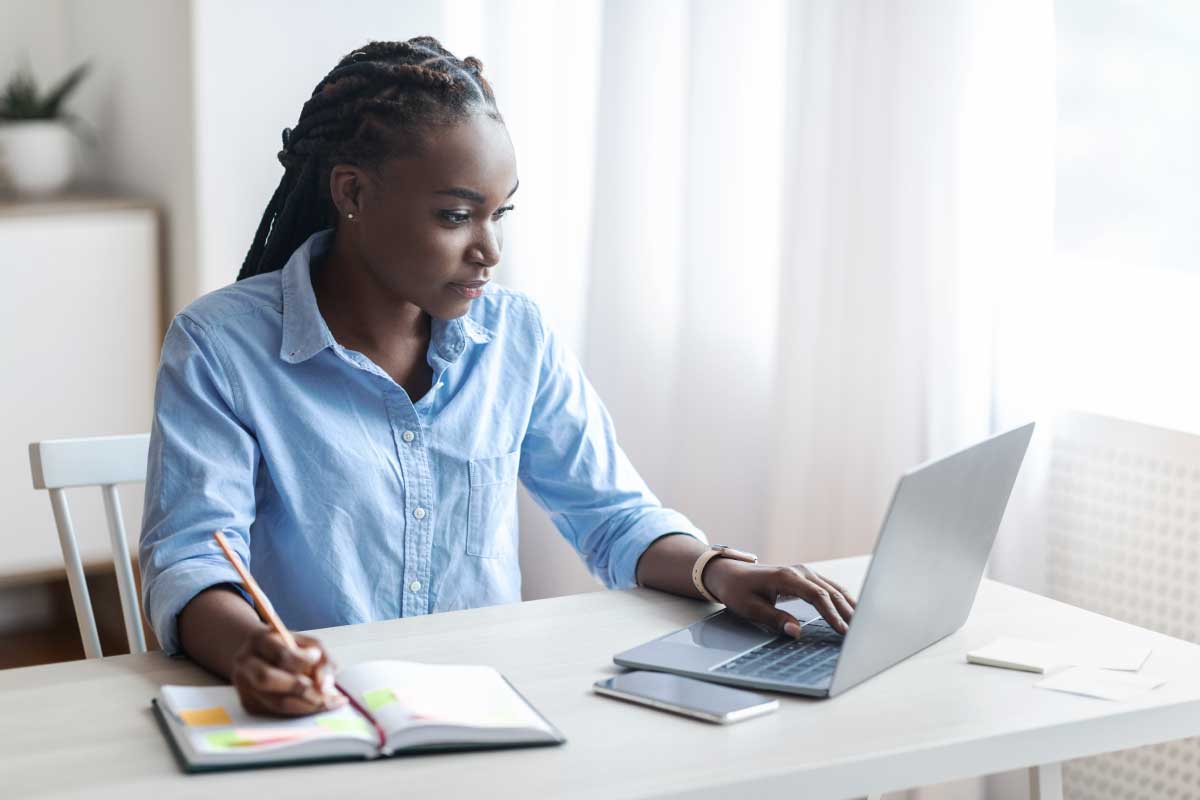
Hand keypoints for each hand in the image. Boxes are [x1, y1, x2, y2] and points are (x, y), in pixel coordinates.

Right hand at [231, 630, 346, 715]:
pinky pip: (277, 712)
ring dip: (306, 705)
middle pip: (267, 679)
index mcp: (259, 640)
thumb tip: (326, 685)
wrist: (259, 653)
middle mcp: (246, 663)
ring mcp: (244, 686)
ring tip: (328, 702)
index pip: (279, 654)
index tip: (317, 658)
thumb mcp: (307, 642)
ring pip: (275, 702)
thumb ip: (321, 658)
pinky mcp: (249, 703)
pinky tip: (316, 705)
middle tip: (326, 693)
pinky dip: (300, 710)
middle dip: (300, 688)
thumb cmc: (288, 646)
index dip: (301, 660)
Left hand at [703, 560, 856, 637]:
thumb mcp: (750, 608)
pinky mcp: (805, 576)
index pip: (817, 596)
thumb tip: (797, 632)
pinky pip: (829, 587)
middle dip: (847, 612)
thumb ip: (775, 619)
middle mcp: (800, 571)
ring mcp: (804, 572)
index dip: (832, 615)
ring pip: (834, 589)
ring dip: (849, 605)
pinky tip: (853, 611)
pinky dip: (843, 599)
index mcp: (787, 577)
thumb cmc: (737, 590)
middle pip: (831, 592)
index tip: (842, 632)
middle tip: (861, 632)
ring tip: (864, 624)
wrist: (728, 572)